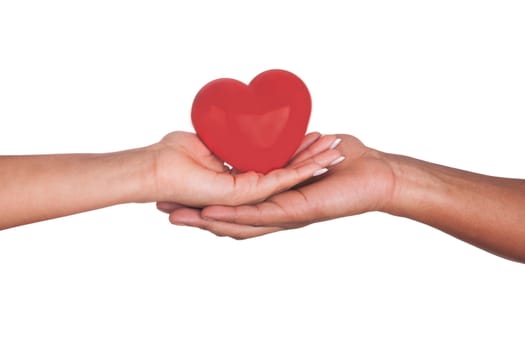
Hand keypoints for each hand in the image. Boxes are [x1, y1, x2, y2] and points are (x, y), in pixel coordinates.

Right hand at [164, 134, 394, 237]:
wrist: (375, 174)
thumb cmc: (342, 160)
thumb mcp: (302, 149)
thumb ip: (280, 146)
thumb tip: (261, 135)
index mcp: (274, 199)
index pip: (232, 205)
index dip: (203, 204)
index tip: (174, 198)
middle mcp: (275, 212)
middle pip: (229, 219)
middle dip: (196, 217)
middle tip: (165, 212)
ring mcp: (284, 215)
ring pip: (239, 222)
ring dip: (207, 221)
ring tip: (178, 217)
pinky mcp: (296, 213)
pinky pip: (262, 215)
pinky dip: (235, 217)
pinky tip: (211, 215)